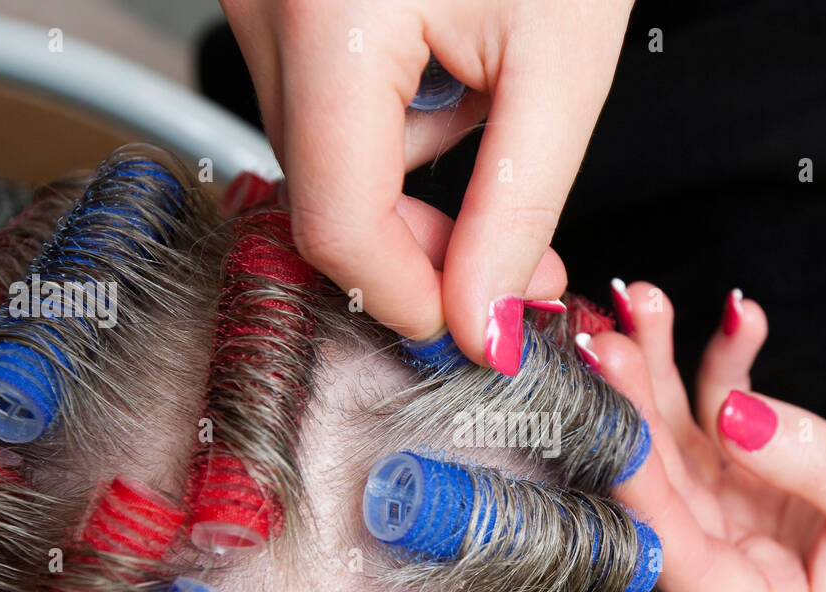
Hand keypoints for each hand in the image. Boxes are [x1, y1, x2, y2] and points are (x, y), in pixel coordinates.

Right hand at [221, 0, 632, 372]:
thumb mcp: (559, 65)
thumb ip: (517, 208)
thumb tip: (477, 324)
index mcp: (329, 18)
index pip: (337, 222)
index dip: (409, 294)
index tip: (475, 325)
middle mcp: (266, 5)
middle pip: (326, 194)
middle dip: (423, 242)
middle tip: (514, 260)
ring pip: (327, 153)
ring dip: (413, 175)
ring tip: (495, 106)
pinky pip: (325, 99)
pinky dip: (394, 119)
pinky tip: (454, 69)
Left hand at [589, 283, 825, 591]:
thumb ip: (811, 463)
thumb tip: (733, 416)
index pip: (683, 560)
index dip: (643, 484)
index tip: (614, 412)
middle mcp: (740, 584)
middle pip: (667, 494)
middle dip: (638, 410)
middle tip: (611, 338)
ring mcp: (738, 533)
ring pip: (680, 449)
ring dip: (663, 376)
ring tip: (648, 304)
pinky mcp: (751, 489)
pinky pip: (723, 422)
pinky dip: (724, 371)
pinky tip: (737, 319)